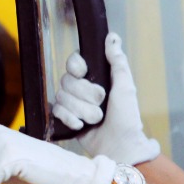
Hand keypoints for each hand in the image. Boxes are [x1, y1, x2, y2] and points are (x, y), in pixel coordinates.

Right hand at [51, 33, 160, 164]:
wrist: (120, 146)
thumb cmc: (127, 118)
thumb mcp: (126, 86)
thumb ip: (117, 61)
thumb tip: (112, 37)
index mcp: (96, 78)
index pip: (73, 62)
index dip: (75, 66)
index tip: (83, 72)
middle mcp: (81, 90)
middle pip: (66, 80)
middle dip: (84, 94)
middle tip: (101, 103)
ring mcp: (72, 105)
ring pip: (61, 97)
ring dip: (81, 110)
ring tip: (95, 119)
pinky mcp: (66, 120)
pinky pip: (56, 112)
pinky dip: (70, 119)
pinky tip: (81, 126)